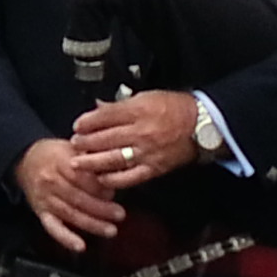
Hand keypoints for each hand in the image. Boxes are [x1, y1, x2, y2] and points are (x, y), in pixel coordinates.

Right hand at [13, 138, 121, 251]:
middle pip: (77, 197)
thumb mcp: (72, 147)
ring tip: (110, 230)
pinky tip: (80, 246)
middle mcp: (50, 181)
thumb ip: (92, 158)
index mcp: (59, 162)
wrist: (26, 160)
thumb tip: (115, 169)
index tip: (114, 192)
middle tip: (120, 214)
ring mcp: (45, 199)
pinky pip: (53, 228)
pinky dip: (66, 238)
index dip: (99, 186)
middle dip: (100, 208)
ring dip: (91, 224)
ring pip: (70, 214)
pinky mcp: (41, 213)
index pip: (81, 177)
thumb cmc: (55, 154)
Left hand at [70, 89, 198, 192]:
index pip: (105, 116)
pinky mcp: (154, 168)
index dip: (87, 122)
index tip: (77, 125)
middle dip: (85, 142)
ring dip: (92, 162)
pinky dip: (113, 179)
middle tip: (73, 144)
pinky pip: (129, 177)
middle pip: (105, 138)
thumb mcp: (147, 97)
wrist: (202, 126)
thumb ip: (120, 104)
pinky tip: (101, 179)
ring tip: (78, 163)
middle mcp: (141, 132)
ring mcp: (147, 152)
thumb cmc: (176, 108)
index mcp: (139, 110)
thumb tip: (98, 107)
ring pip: (113, 159)